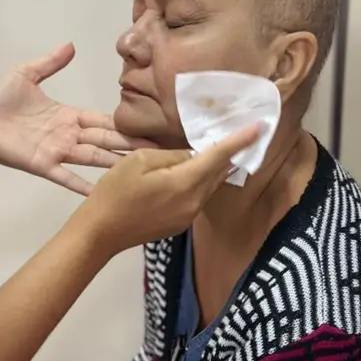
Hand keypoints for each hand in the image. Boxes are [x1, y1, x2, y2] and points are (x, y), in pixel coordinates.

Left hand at [0, 43, 152, 194]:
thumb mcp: (27, 74)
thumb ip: (50, 63)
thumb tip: (71, 45)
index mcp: (68, 115)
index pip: (103, 119)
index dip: (124, 123)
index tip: (149, 126)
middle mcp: (69, 135)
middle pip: (106, 140)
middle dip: (131, 145)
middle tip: (160, 151)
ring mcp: (58, 152)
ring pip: (94, 157)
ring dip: (116, 163)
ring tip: (142, 169)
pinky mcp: (44, 165)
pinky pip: (67, 177)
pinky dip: (83, 185)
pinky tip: (102, 193)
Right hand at [69, 123, 262, 256]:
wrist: (100, 233)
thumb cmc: (115, 192)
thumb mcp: (139, 162)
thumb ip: (172, 156)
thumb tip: (191, 156)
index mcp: (185, 183)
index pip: (219, 156)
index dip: (240, 140)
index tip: (260, 126)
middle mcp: (194, 202)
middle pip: (219, 172)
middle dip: (230, 153)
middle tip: (240, 132)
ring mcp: (188, 216)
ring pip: (210, 185)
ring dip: (216, 167)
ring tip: (218, 148)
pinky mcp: (180, 224)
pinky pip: (199, 197)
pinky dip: (202, 181)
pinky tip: (195, 171)